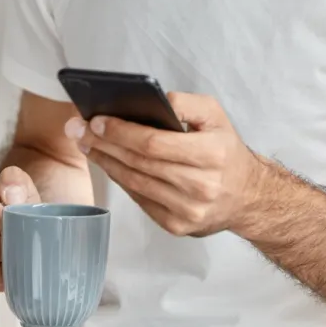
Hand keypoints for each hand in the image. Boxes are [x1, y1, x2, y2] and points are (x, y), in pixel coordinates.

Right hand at [0, 166, 40, 292]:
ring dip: (9, 267)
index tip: (24, 224)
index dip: (13, 224)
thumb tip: (10, 196)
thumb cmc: (15, 202)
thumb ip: (16, 182)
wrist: (12, 221)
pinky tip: (9, 269)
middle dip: (12, 247)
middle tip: (26, 243)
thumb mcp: (20, 185)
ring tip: (21, 257)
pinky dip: (1, 281)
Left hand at [66, 92, 265, 237]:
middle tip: (78, 129)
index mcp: (212, 155)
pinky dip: (121, 180)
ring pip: (135, 182)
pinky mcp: (177, 226)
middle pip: (139, 163)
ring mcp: (188, 210)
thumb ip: (186, 103)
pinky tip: (108, 163)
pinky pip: (140, 199)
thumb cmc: (226, 150)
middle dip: (104, 144)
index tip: (96, 120)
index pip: (154, 143)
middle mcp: (201, 186)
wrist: (247, 196)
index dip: (121, 132)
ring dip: (106, 162)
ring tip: (86, 144)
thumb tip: (151, 100)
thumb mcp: (216, 116)